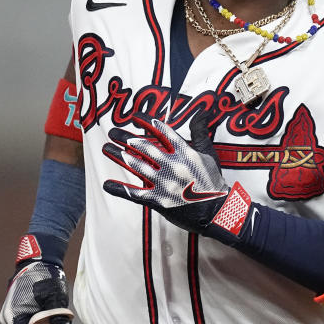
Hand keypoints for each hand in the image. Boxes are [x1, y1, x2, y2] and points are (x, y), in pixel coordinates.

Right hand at [0, 235, 73, 323]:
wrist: (37, 260)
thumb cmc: (45, 277)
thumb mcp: (55, 298)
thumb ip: (57, 318)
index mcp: (15, 317)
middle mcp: (9, 318)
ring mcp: (10, 314)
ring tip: (56, 313)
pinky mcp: (14, 311)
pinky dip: (40, 323)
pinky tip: (49, 311)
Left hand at [102, 113, 253, 241]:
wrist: (216, 211)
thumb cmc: (213, 182)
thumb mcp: (209, 153)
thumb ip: (200, 132)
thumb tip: (202, 111)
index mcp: (183, 152)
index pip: (161, 131)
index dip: (146, 122)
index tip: (134, 117)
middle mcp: (171, 165)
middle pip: (143, 147)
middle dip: (125, 138)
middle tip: (113, 132)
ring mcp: (163, 183)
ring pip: (135, 166)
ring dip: (118, 156)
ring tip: (107, 148)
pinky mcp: (157, 200)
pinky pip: (134, 193)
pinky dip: (119, 188)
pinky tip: (106, 184)